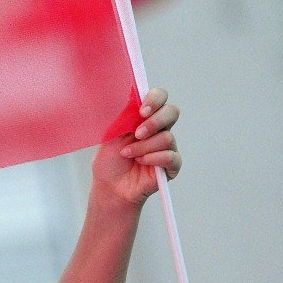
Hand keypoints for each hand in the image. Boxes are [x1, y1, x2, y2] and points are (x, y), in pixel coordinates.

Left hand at [92, 88, 181, 205]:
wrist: (110, 185)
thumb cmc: (110, 160)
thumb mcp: (111, 135)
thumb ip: (124, 118)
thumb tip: (134, 101)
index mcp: (144, 117)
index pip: (159, 97)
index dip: (155, 99)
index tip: (141, 111)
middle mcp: (159, 129)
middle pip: (172, 112)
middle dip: (154, 121)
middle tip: (137, 134)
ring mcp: (167, 146)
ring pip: (166, 137)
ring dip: (143, 147)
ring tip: (128, 154)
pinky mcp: (172, 165)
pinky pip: (171, 156)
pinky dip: (153, 158)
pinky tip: (140, 162)